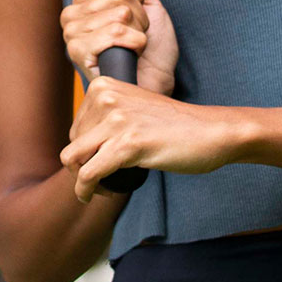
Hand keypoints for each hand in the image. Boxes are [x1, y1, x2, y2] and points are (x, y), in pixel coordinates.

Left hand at [59, 77, 239, 201]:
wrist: (209, 131)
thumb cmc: (175, 125)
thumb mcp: (134, 107)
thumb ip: (110, 114)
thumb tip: (81, 144)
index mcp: (104, 85)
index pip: (75, 127)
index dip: (85, 150)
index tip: (103, 162)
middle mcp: (106, 97)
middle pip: (72, 144)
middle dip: (83, 167)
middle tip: (105, 179)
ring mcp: (116, 119)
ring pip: (72, 159)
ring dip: (81, 181)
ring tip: (101, 188)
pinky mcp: (127, 144)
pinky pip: (88, 174)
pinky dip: (85, 191)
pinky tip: (93, 196)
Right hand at [60, 0, 178, 94]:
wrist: (154, 87)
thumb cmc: (149, 49)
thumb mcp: (144, 1)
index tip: (136, 18)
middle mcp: (71, 13)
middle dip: (139, 16)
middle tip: (135, 37)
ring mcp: (71, 33)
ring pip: (121, 10)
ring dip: (138, 31)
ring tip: (132, 48)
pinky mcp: (77, 53)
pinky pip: (116, 30)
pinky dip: (135, 43)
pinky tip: (131, 56)